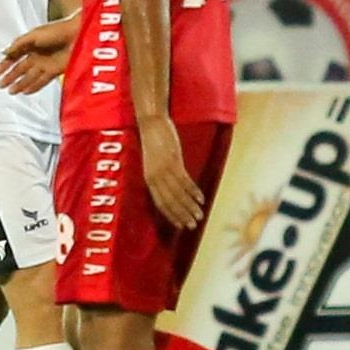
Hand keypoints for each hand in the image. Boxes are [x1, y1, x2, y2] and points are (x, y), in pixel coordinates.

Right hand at [0, 15, 79, 93]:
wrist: (77, 35)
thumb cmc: (56, 31)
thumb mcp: (34, 35)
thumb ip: (19, 44)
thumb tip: (4, 52)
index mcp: (30, 44)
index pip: (14, 56)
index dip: (4, 64)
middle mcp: (37, 55)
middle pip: (20, 68)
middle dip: (10, 77)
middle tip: (0, 85)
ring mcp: (46, 63)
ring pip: (29, 76)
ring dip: (20, 84)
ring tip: (10, 91)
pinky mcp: (55, 70)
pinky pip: (42, 81)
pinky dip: (33, 86)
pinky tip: (25, 92)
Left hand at [138, 115, 204, 230]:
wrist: (152, 123)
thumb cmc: (154, 141)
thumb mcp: (154, 162)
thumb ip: (160, 176)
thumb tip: (172, 188)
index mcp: (148, 179)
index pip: (160, 203)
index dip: (171, 215)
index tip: (181, 225)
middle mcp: (155, 177)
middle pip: (169, 202)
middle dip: (182, 215)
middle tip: (192, 226)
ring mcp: (164, 170)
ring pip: (178, 194)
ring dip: (190, 207)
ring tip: (200, 215)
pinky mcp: (173, 161)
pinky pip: (185, 181)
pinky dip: (194, 192)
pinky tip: (201, 199)